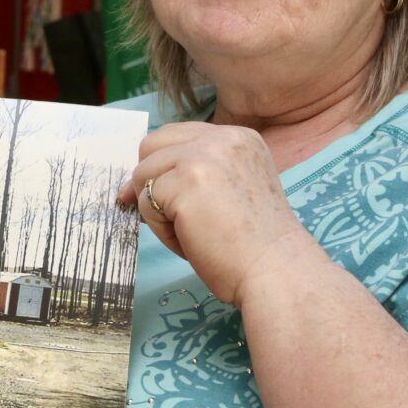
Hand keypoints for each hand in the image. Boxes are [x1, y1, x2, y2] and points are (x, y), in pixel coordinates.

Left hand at [118, 122, 320, 304]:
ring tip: (190, 233)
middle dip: (149, 181)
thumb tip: (131, 186)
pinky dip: (159, 229)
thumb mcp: (229, 193)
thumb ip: (192, 176)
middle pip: (152, 145)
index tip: (165, 196)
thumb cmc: (254, 245)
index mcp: (239, 137)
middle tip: (164, 214)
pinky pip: (145, 201)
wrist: (276, 271)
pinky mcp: (185, 182)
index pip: (179, 136)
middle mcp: (222, 138)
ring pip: (144, 174)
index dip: (163, 166)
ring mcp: (203, 157)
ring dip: (156, 210)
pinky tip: (189, 241)